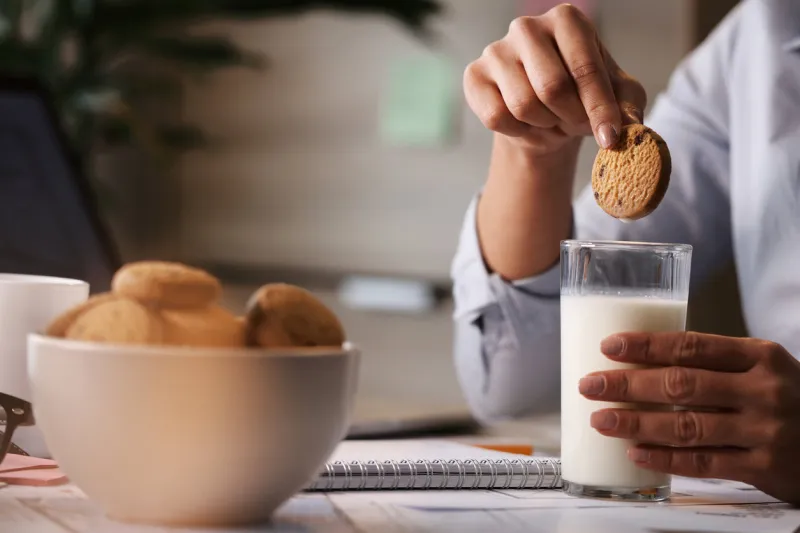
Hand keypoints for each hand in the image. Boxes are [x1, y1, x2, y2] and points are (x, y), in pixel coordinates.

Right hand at [463, 3, 645, 155]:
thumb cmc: (582, 97)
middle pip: (551, 87)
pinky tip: (527, 124)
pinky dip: (518, 131)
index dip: (600, 108)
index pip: (585, 68)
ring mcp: (496, 50)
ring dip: (545, 125)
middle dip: (571, 117)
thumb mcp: (617, 99)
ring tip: (553, 120)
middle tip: (578, 126)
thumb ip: (628, 108)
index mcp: (567, 19)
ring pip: (523, 105)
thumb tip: (628, 128)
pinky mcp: (474, 76)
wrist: (543, 114)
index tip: (610, 138)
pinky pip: (496, 116)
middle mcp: (527, 26)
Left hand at [579, 332, 799, 504]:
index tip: (609, 346)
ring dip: (637, 423)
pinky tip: (636, 453)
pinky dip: (665, 458)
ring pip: (686, 426)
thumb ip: (718, 365)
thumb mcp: (765, 369)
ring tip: (601, 420)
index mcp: (760, 356)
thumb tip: (645, 363)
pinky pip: (704, 462)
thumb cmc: (790, 399)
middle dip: (628, 384)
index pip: (692, 346)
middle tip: (590, 385)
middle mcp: (763, 390)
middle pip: (681, 384)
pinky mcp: (765, 468)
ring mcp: (765, 430)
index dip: (646, 345)